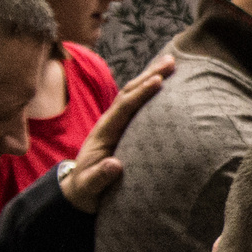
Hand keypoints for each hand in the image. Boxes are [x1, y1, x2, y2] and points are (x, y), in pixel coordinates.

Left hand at [63, 55, 174, 212]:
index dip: (140, 94)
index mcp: (103, 133)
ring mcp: (117, 123)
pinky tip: (165, 81)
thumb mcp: (89, 188)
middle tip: (171, 61)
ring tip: (172, 62)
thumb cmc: (87, 190)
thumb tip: (114, 165)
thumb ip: (99, 177)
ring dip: (151, 76)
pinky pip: (139, 104)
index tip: (157, 81)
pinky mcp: (125, 127)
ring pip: (134, 94)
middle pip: (129, 92)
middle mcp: (110, 122)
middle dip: (149, 75)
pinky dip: (151, 90)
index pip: (123, 107)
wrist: (80, 190)